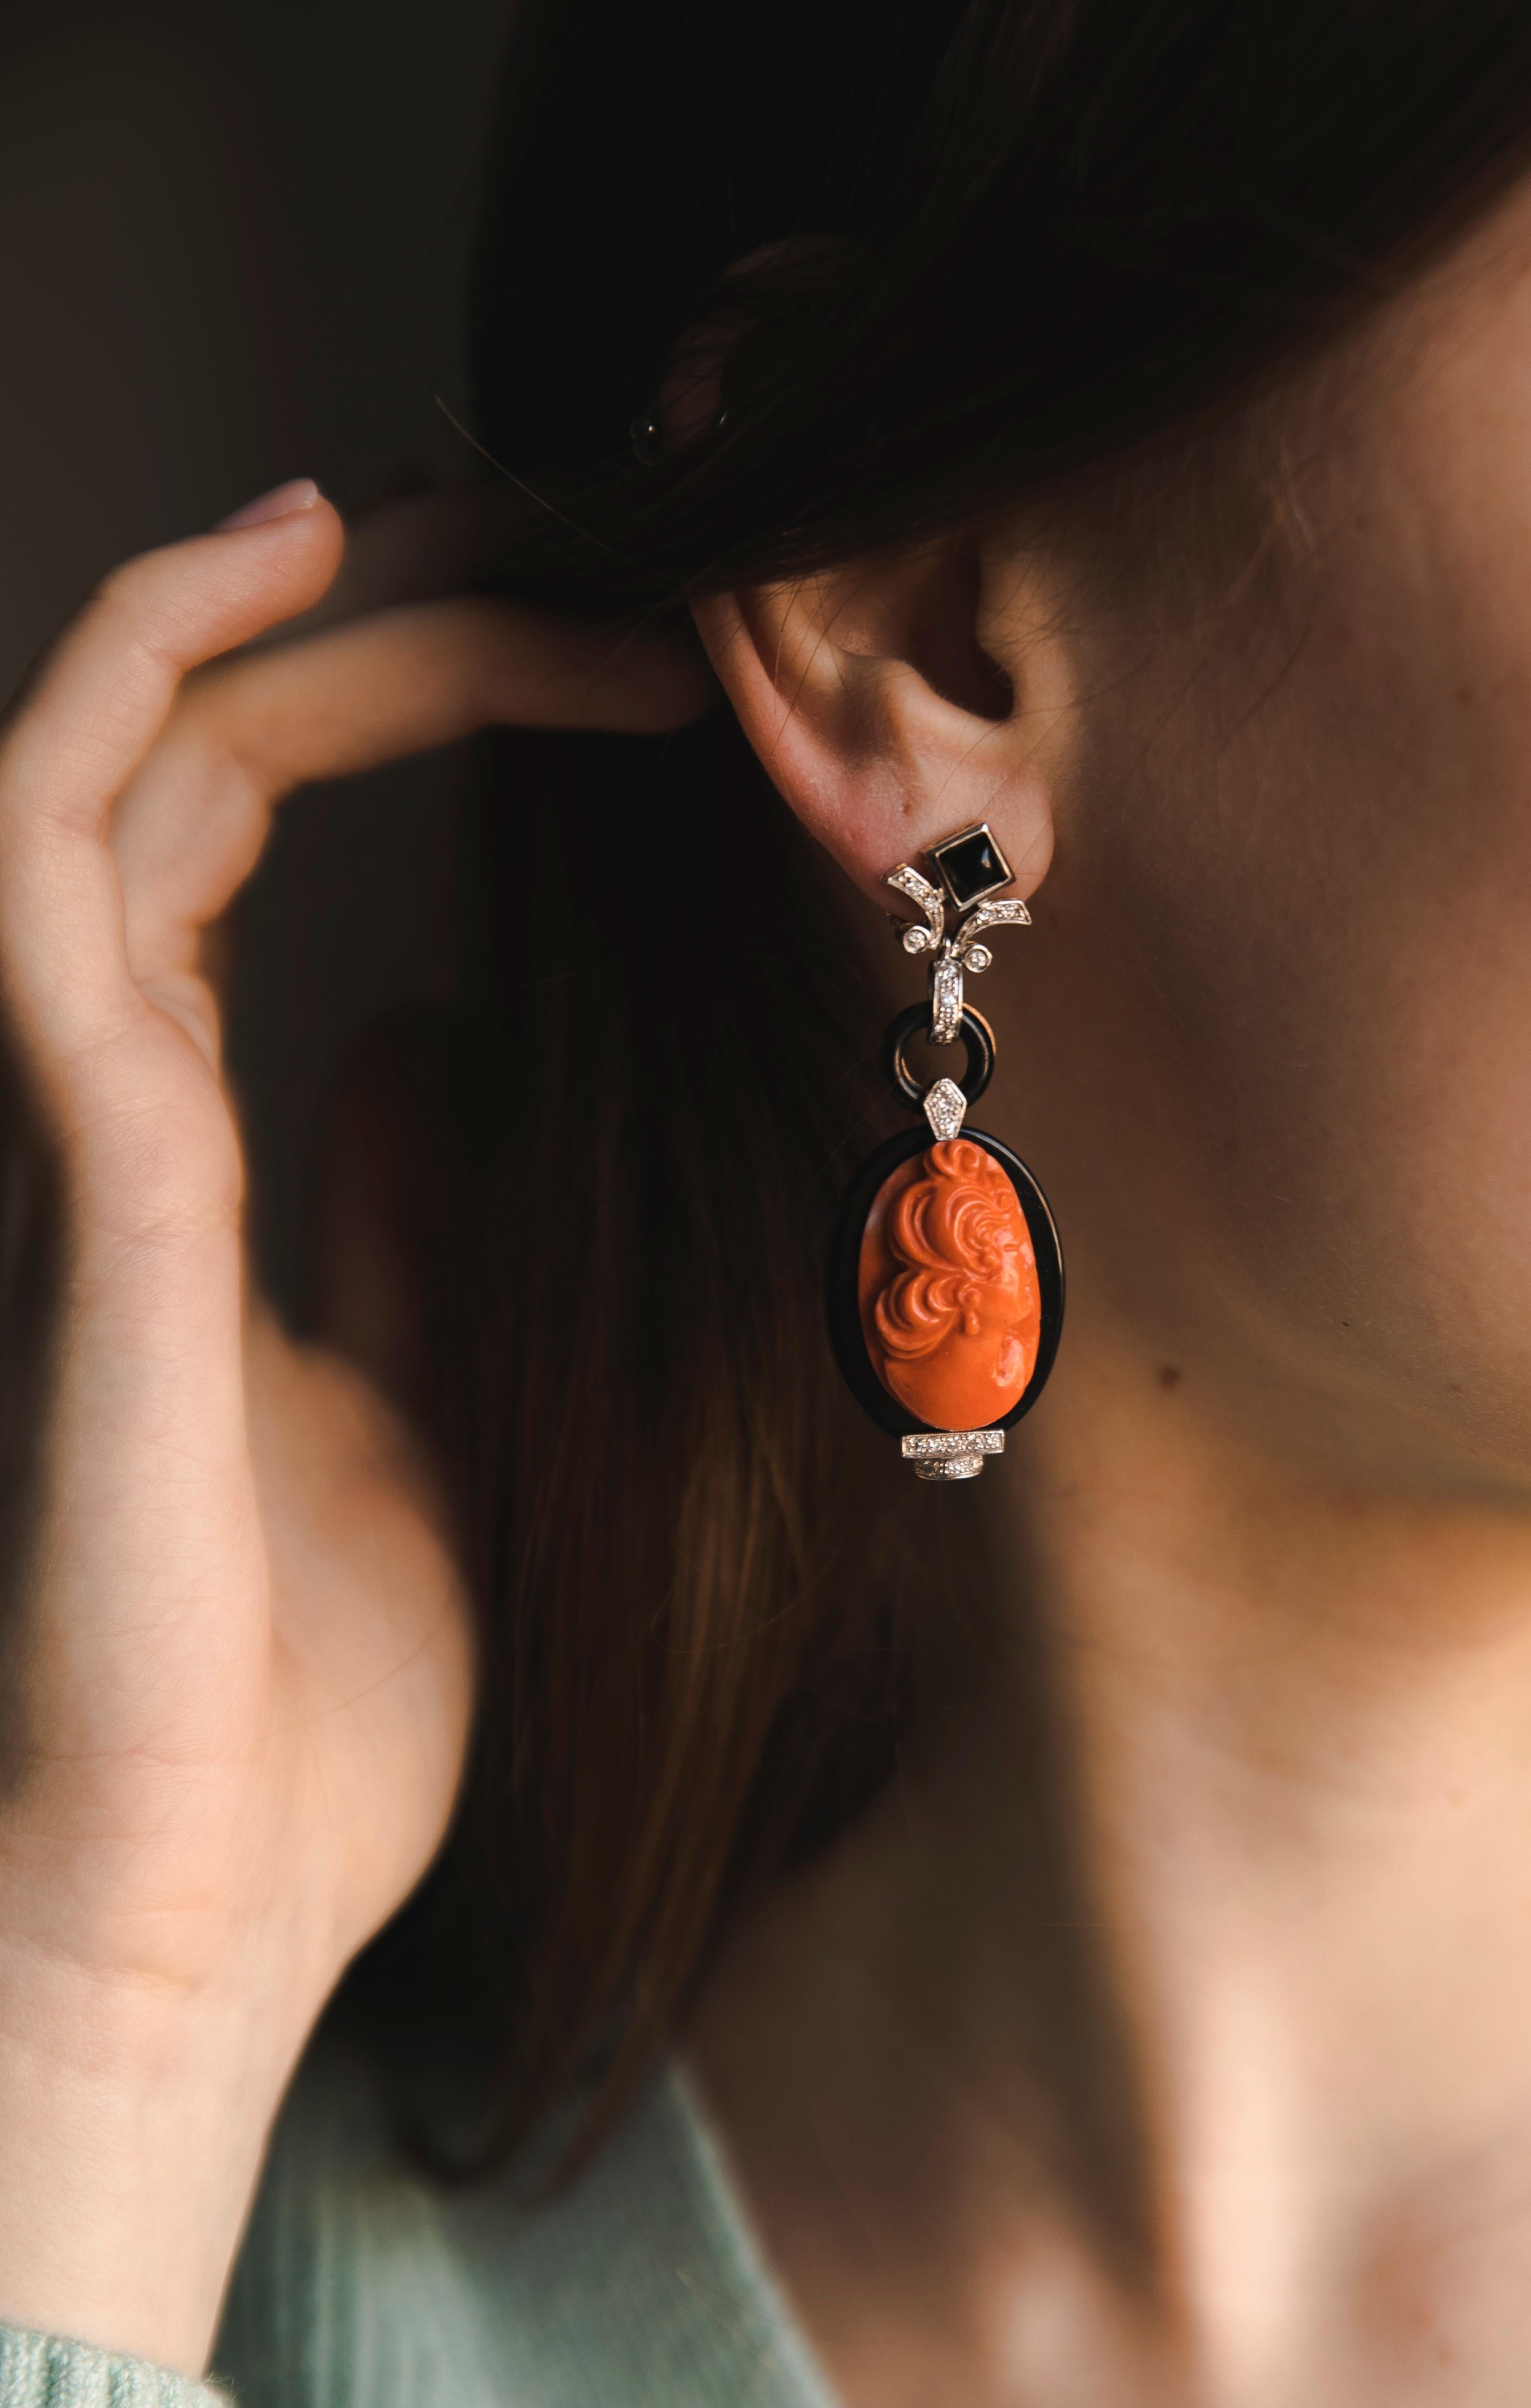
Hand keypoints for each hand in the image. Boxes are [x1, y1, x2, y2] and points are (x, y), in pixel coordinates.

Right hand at [0, 482, 706, 2373]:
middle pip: (191, 764)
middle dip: (363, 621)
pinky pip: (51, 862)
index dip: (391, 706)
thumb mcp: (409, 1413)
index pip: (236, 841)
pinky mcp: (81, 1178)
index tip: (598, 650)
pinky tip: (291, 573)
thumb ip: (390, 1230)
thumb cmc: (303, 1711)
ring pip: (101, 765)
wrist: (200, 1908)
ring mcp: (64, 1137)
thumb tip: (412, 1056)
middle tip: (551, 522)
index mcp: (172, 1162)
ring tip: (426, 499)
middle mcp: (93, 1114)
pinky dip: (146, 685)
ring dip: (266, 612)